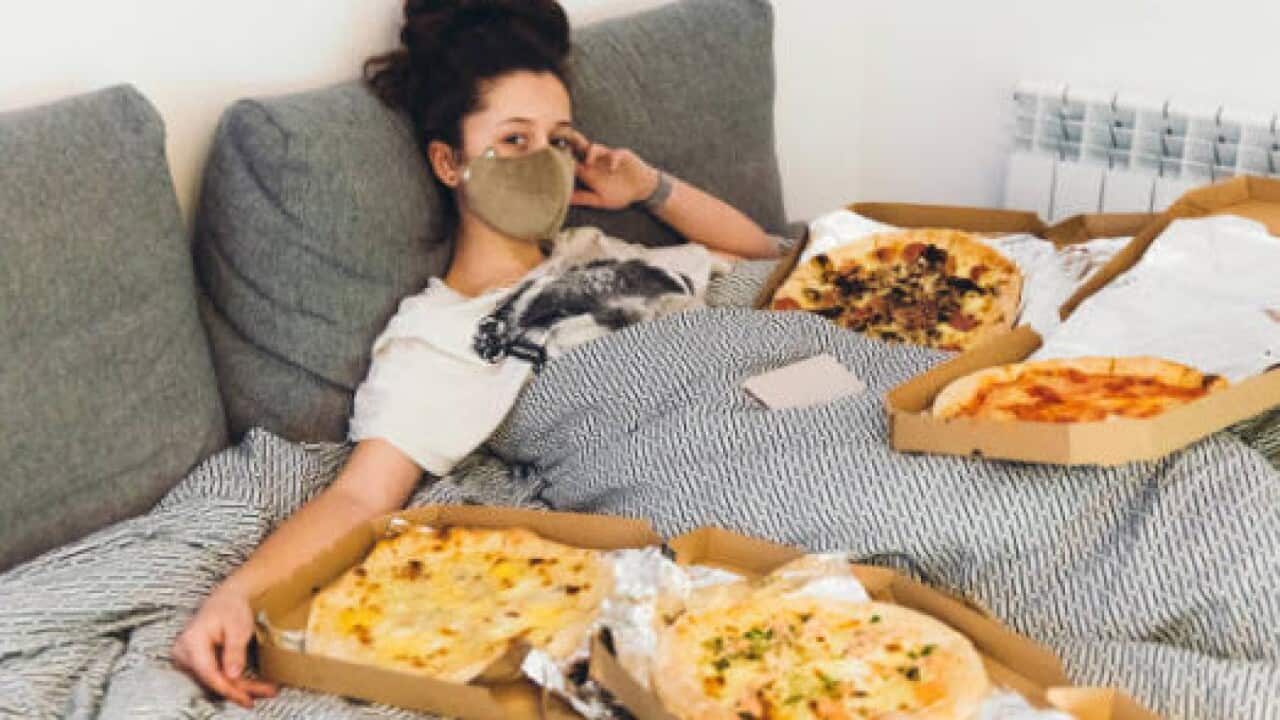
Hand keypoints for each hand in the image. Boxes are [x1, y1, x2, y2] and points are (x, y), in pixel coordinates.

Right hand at [171, 586, 277, 707]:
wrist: (227, 597)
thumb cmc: (232, 608)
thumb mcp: (238, 628)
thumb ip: (234, 651)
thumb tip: (232, 675)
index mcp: (192, 641)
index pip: (209, 673)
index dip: (229, 689)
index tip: (247, 699)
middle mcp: (184, 651)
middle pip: (213, 679)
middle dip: (239, 689)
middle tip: (266, 693)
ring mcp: (187, 656)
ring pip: (214, 679)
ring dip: (238, 686)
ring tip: (265, 690)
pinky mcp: (195, 660)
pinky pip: (214, 674)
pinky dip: (232, 680)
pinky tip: (249, 686)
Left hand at [569, 131, 661, 210]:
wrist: (642, 188)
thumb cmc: (620, 194)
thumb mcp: (600, 200)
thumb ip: (584, 198)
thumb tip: (565, 200)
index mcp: (588, 172)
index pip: (571, 163)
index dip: (562, 162)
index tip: (553, 164)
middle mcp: (595, 162)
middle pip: (580, 150)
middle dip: (571, 146)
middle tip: (563, 148)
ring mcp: (607, 157)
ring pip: (595, 148)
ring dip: (591, 153)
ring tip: (588, 162)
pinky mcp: (621, 155)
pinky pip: (615, 154)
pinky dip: (612, 160)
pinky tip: (612, 168)